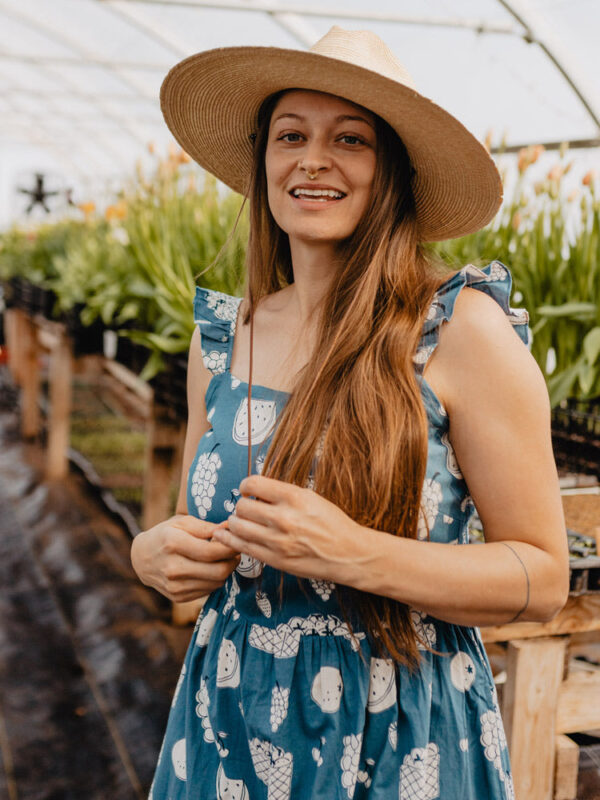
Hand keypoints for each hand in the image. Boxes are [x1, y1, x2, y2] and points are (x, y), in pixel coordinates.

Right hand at [131, 515, 240, 602]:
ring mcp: (174, 585)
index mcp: (173, 543)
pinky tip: (211, 569)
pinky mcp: (178, 597)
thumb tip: (228, 528)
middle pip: (218, 571)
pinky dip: (215, 579)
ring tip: (224, 559)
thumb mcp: (182, 523)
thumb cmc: (165, 535)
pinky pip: (208, 590)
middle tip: (235, 551)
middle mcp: (172, 567)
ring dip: (226, 570)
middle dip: (233, 561)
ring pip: (216, 582)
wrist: (141, 558)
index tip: (237, 541)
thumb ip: (206, 527)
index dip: (230, 547)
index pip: (211, 551)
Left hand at [212, 475, 361, 582]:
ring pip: (238, 526)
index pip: (253, 484)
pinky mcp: (275, 559)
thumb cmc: (332, 523)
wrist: (348, 553)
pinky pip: (242, 547)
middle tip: (247, 509)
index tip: (248, 490)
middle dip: (242, 505)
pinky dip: (230, 539)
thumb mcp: (310, 498)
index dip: (246, 486)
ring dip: (236, 522)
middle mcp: (283, 518)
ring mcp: (277, 540)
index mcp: (294, 497)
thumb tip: (255, 491)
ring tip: (241, 522)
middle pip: (242, 506)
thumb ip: (283, 494)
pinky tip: (226, 535)